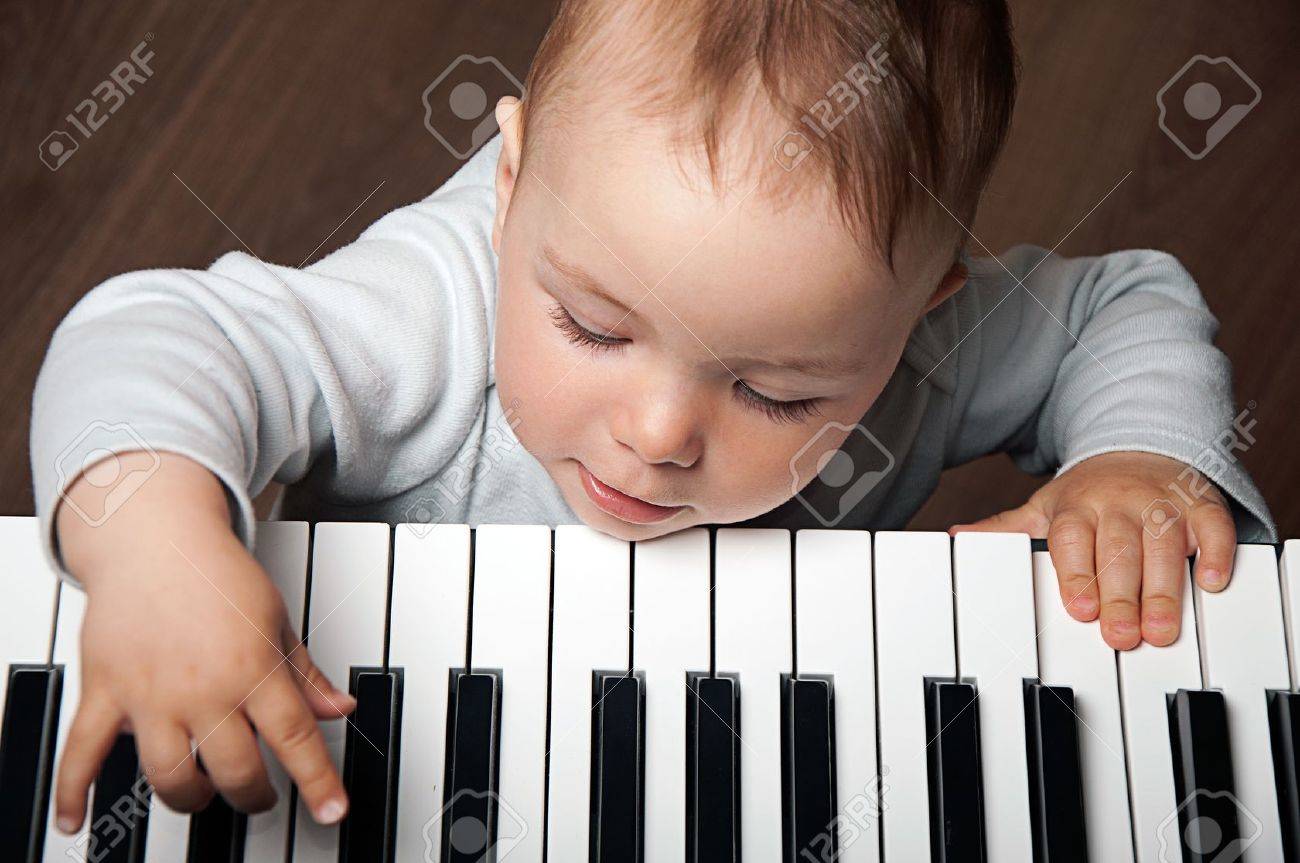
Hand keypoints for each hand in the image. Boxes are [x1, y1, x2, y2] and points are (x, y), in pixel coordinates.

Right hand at [53, 452, 355, 832]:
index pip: (297, 738)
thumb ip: (305, 674)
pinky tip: (74, 819)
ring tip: (202, 793)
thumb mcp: (276, 620)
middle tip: (259, 794)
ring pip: (171, 775)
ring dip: (191, 798)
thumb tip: (340, 708)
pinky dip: (74, 790)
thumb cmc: (217, 574)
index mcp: (255, 667)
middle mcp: (205, 687)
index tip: (333, 811)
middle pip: (236, 770)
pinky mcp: (106, 690)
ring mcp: (152, 694)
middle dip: (254, 795)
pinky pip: (84, 751)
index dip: (319, 782)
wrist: (156, 538)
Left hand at [950, 451, 1235, 649]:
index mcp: (1075, 507)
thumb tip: (957, 539)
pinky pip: (1212, 526)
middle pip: (1118, 550)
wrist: (1138, 447)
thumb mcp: (1044, 508)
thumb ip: (1006, 530)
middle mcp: (1118, 503)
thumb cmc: (1089, 495)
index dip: (1076, 574)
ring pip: (1164, 543)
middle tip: (1121, 636)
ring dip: (1164, 588)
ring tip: (1161, 629)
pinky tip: (1211, 582)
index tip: (1080, 609)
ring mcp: (1161, 503)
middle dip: (1120, 594)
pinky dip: (1215, 552)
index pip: (1072, 540)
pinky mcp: (1201, 504)